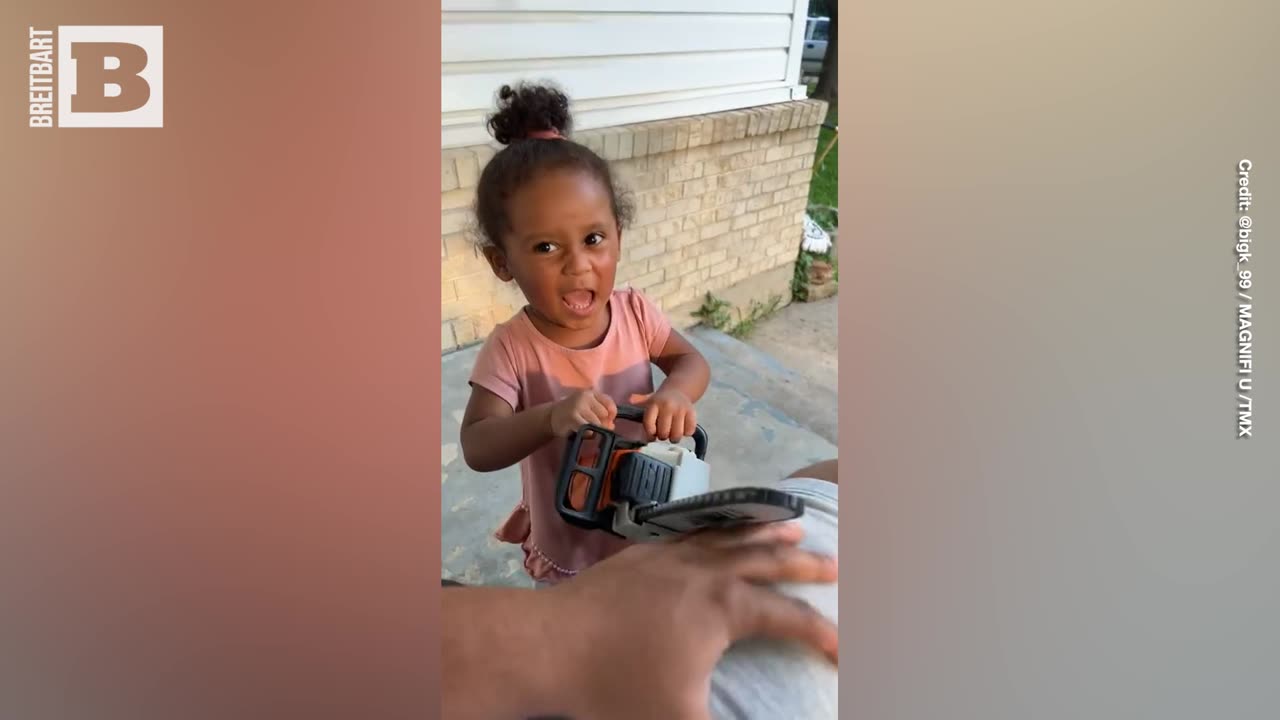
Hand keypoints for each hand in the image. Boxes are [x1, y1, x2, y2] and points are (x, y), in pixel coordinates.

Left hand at [544, 522, 837, 719]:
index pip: (789, 618)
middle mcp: (704, 572)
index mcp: (724, 609)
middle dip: (804, 563)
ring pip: (729, 535)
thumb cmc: (614, 688)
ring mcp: (668, 555)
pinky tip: (714, 527)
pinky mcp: (638, 553)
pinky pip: (689, 530)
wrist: (546, 645)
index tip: (844, 649)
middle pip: (766, 560)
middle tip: (834, 562)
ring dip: (763, 531)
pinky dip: (714, 525)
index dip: (822, 633)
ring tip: (790, 521)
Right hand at [549, 389, 616, 436]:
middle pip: (604, 414)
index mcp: (591, 393)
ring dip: (594, 430)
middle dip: (602, 423)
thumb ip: (601, 414)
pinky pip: (588, 429)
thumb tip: (612, 426)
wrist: (550, 417)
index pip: (609, 403)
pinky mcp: (572, 417)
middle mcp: (585, 397)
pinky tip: (581, 432)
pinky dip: (588, 434)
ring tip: (585, 429)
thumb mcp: (588, 407)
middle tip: (593, 426)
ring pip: (597, 423)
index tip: (607, 420)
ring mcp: (578, 406)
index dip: (611, 414)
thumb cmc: (573, 412)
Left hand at [631, 388, 696, 441]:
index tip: (652, 434)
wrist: (679, 390)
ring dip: (674, 437)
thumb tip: (630, 399)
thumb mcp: (648, 399)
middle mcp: (667, 406)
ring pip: (677, 434)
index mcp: (654, 403)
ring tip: (672, 433)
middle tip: (663, 433)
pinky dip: (686, 433)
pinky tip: (682, 428)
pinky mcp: (692, 412)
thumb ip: (639, 401)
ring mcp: (681, 409)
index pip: (649, 425)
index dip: (650, 433)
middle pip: (663, 433)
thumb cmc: (661, 400)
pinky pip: (689, 431)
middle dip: (662, 436)